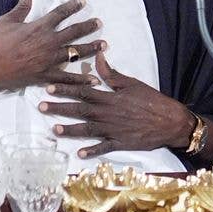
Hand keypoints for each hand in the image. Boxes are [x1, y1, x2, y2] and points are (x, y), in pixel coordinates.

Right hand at [0, 0, 105, 91]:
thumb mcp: (6, 20)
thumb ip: (22, 5)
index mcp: (38, 27)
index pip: (60, 13)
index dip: (73, 6)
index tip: (83, 1)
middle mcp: (47, 42)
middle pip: (74, 32)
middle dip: (88, 27)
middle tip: (100, 23)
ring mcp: (48, 61)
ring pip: (75, 53)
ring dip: (91, 48)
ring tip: (104, 45)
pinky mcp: (44, 76)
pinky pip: (67, 79)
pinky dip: (81, 80)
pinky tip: (94, 80)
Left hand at [38, 53, 195, 157]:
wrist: (171, 121)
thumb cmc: (153, 100)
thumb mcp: (133, 83)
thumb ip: (113, 74)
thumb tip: (98, 57)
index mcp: (111, 98)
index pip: (84, 92)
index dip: (66, 89)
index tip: (49, 87)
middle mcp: (108, 114)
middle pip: (80, 111)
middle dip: (59, 108)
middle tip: (41, 107)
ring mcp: (113, 130)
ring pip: (87, 130)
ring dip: (70, 129)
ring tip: (54, 129)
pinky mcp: (120, 143)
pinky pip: (103, 148)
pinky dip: (92, 150)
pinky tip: (79, 153)